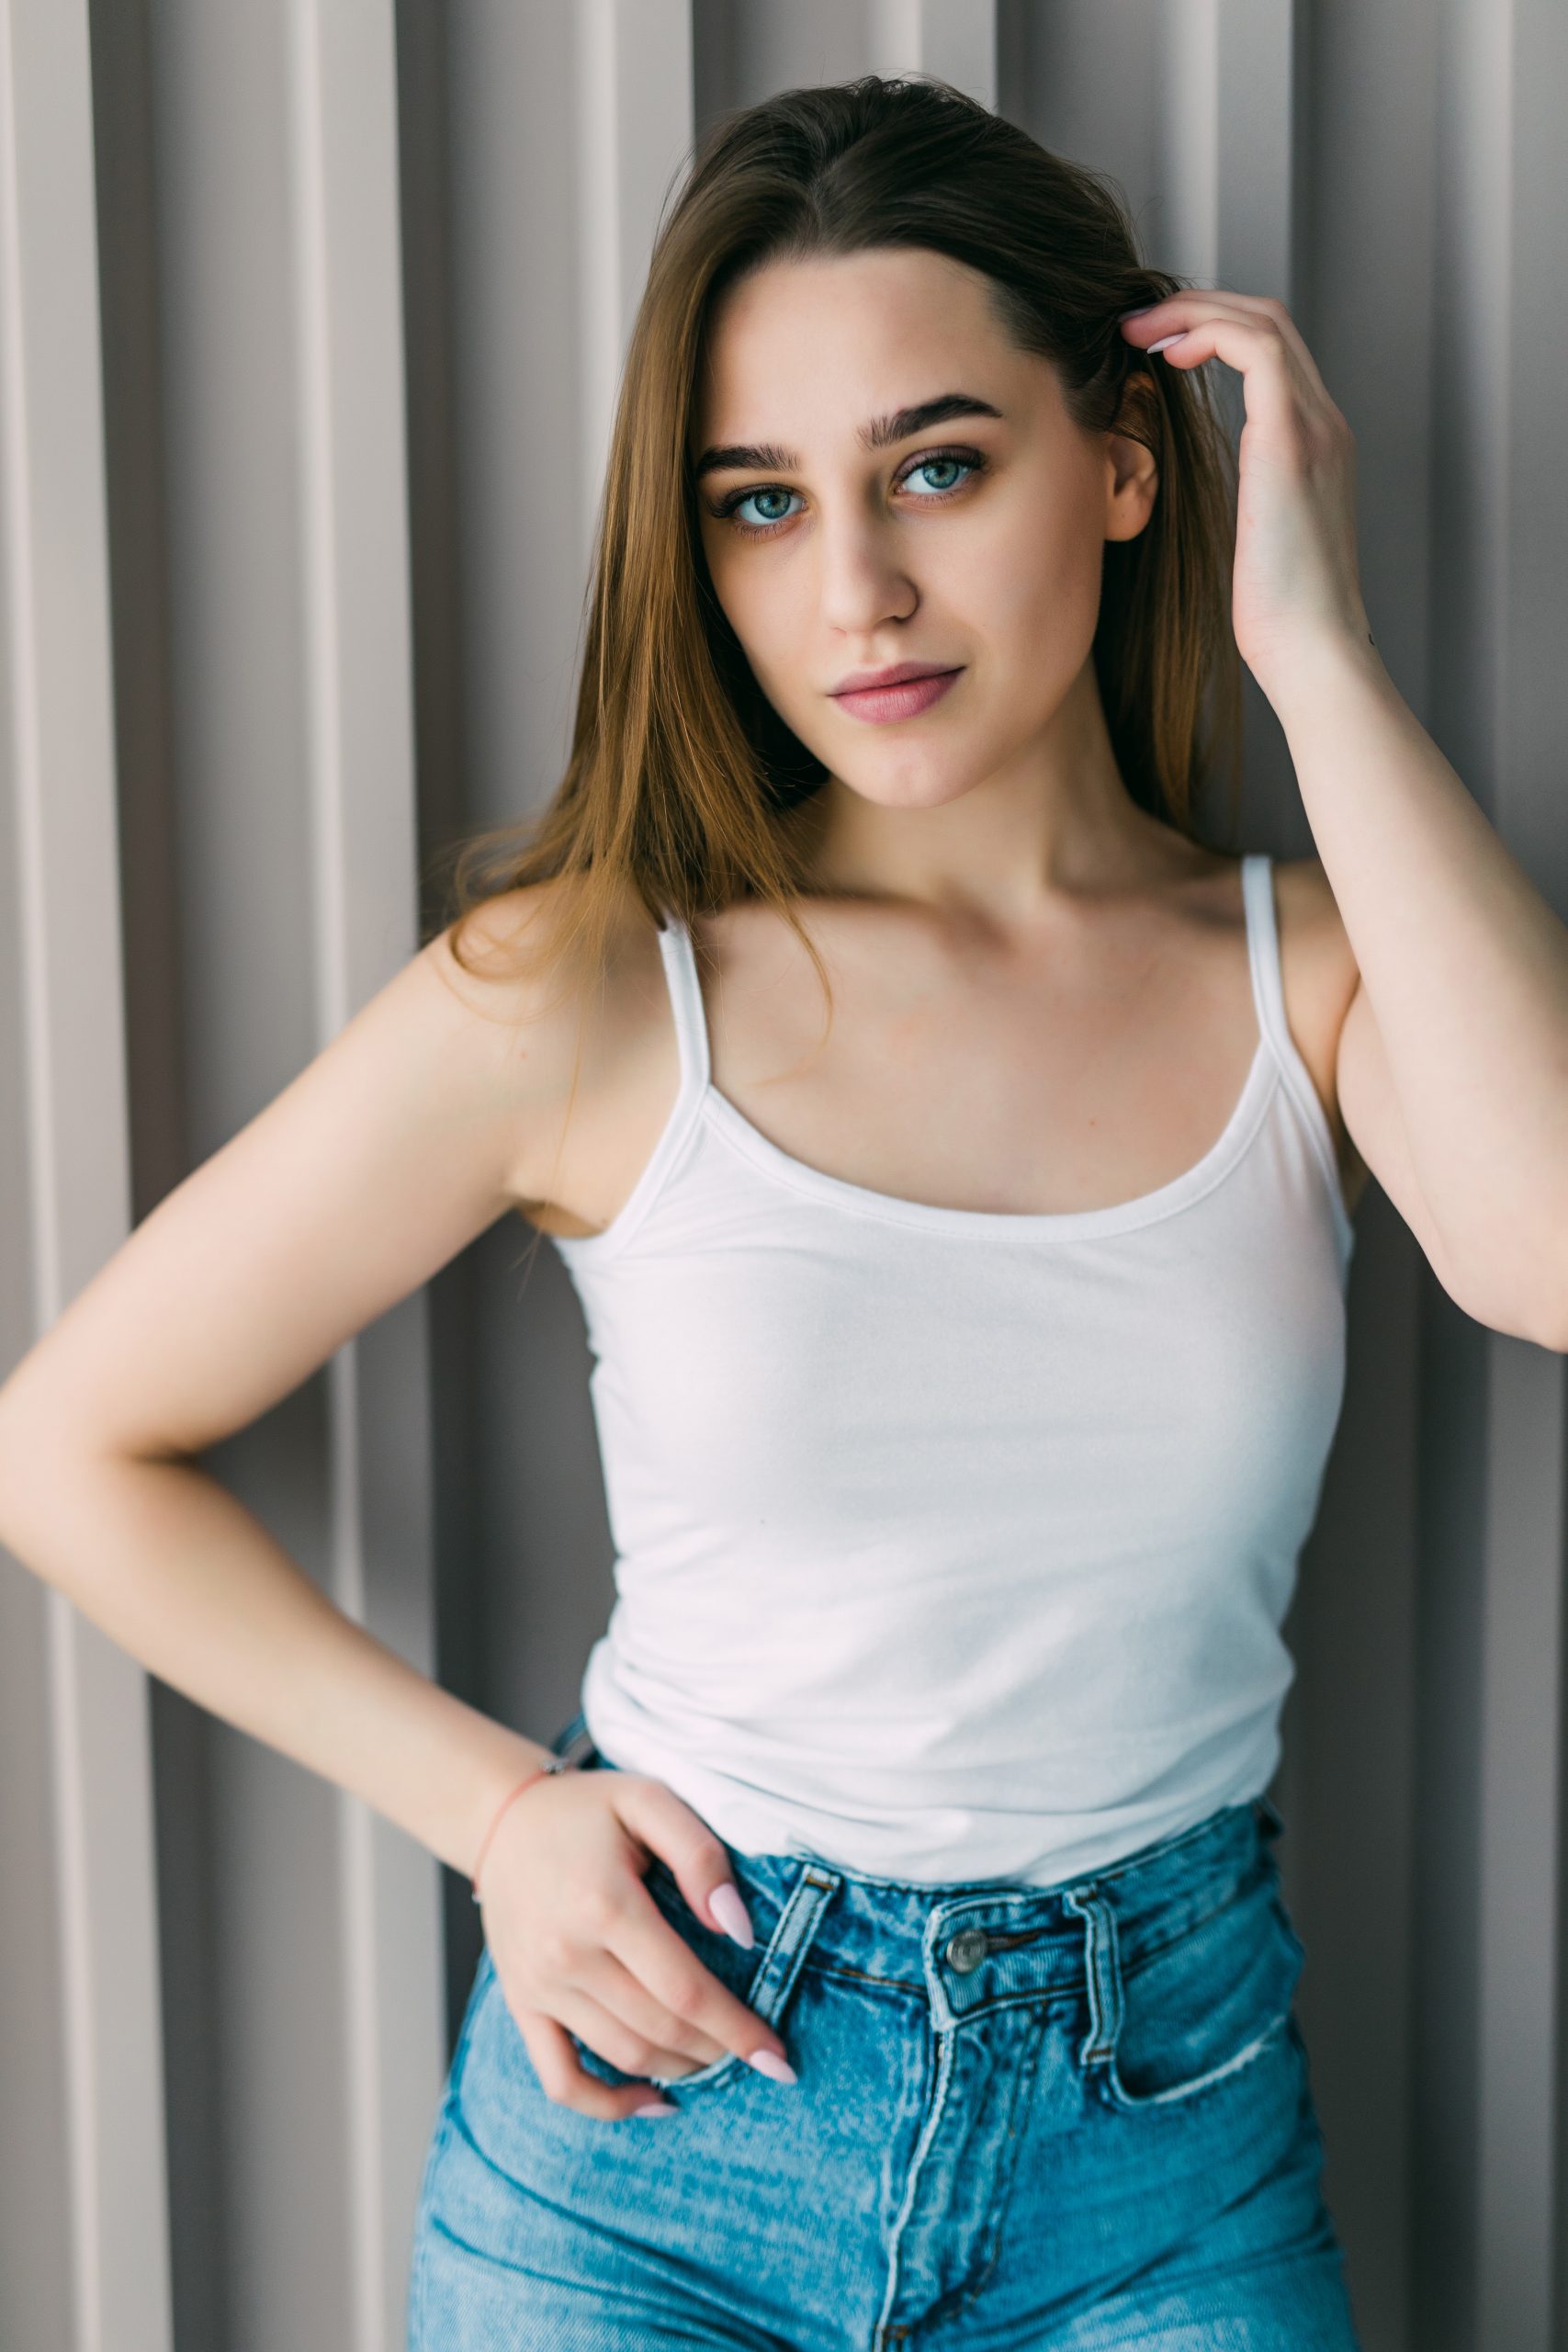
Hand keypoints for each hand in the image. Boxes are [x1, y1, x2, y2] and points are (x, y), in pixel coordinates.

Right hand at [475, 1765, 795, 2119]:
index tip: (778, 2056)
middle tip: (756, 2054)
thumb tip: (736, 1929)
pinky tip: (651, 2101)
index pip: (686, 1990)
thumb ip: (700, 1858)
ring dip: (679, 2069)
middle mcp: (566, 1954)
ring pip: (621, 2054)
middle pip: (659, 2029)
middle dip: (718, 2050)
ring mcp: (539, 1986)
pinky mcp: (521, 2004)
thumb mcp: (650, 1802)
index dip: (737, 2029)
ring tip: (716, 2061)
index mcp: (604, 1905)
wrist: (502, 1819)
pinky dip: (605, 2105)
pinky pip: (559, 2077)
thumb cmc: (587, 1810)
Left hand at [1119, 290, 1374, 692]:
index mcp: (1315, 444)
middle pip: (1269, 320)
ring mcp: (1315, 426)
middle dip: (1197, 306)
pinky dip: (1208, 332)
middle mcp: (1324, 423)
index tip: (1155, 346)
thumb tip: (1191, 498)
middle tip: (1134, 322)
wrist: (1313, 649)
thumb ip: (1241, 501)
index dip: (1212, 330)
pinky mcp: (1293, 439)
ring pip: (1262, 320)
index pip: (1271, 352)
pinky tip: (1165, 353)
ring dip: (1194, 311)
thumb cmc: (1277, 617)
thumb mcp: (1253, 542)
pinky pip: (1256, 348)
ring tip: (1137, 328)